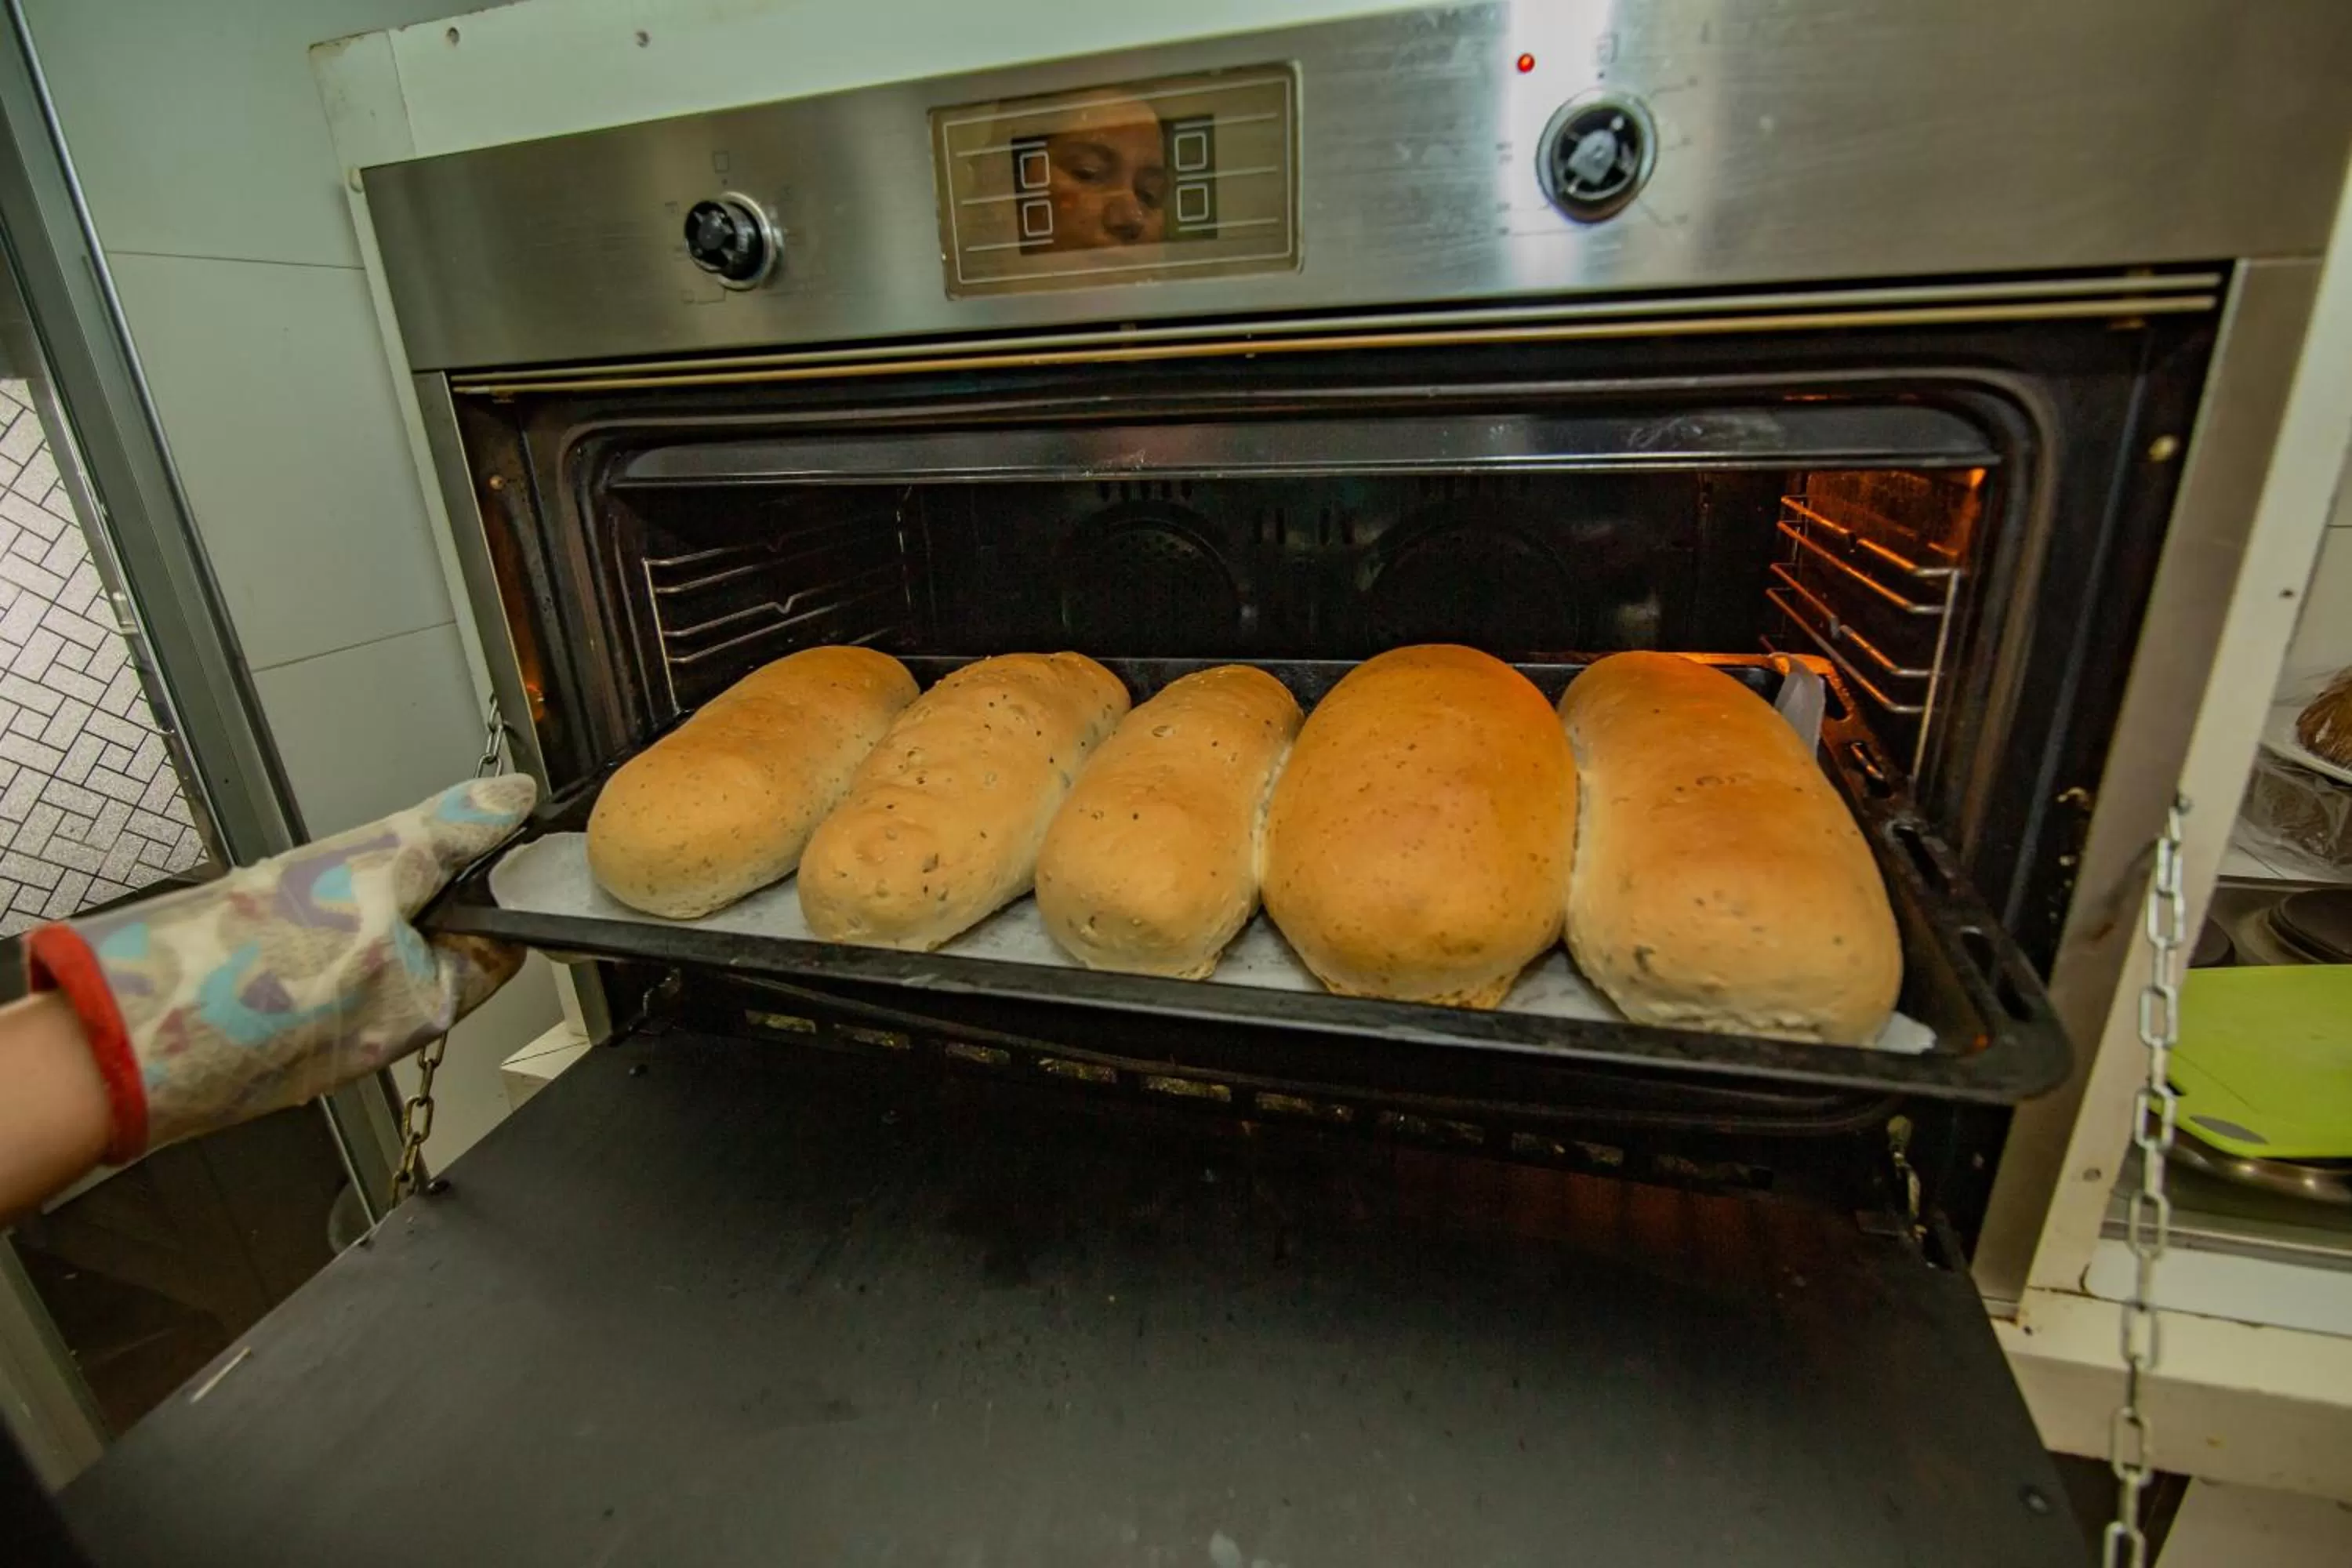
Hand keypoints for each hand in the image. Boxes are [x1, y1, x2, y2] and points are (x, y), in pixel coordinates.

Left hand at [26, 774, 535, 1162]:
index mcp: (398, 851)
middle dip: (463, 905)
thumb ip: (477, 969)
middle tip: (464, 964)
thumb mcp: (412, 1011)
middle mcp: (350, 845)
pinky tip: (340, 1003)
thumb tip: (508, 944)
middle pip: (440, 856)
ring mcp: (307, 873)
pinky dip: (359, 954)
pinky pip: (346, 917)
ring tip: (387, 999)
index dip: (525, 828)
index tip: (546, 847)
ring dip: (407, 936)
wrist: (134, 1041)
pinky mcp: (271, 903)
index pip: (489, 809)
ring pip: (392, 893)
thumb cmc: (257, 1020)